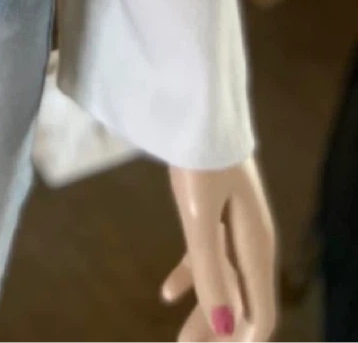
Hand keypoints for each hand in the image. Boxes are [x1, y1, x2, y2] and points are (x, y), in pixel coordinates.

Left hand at [161, 155, 277, 340]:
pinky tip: (166, 294)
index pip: (261, 312)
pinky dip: (189, 277)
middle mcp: (251, 242)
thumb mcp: (200, 215)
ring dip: (205, 311)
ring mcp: (232, 226)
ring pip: (222, 281)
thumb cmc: (200, 158)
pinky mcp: (213, 212)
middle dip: (221, 332)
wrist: (196, 108)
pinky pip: (206, 256)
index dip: (245, 340)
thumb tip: (225, 326)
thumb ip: (209, 269)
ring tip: (182, 342)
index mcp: (256, 247)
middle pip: (241, 301)